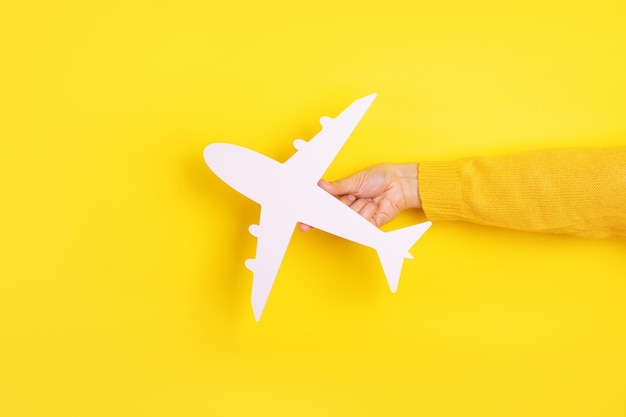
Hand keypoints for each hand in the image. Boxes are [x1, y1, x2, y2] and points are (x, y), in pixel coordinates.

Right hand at [299, 163, 420, 230]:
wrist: (400, 183)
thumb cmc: (381, 177)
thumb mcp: (355, 180)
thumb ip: (337, 187)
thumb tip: (321, 186)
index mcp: (343, 195)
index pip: (326, 206)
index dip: (315, 214)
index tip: (305, 221)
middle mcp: (350, 207)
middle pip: (335, 215)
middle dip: (339, 209)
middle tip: (344, 202)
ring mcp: (359, 216)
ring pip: (348, 219)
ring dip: (357, 208)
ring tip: (367, 198)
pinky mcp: (369, 224)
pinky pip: (360, 225)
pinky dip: (366, 213)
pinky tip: (372, 205)